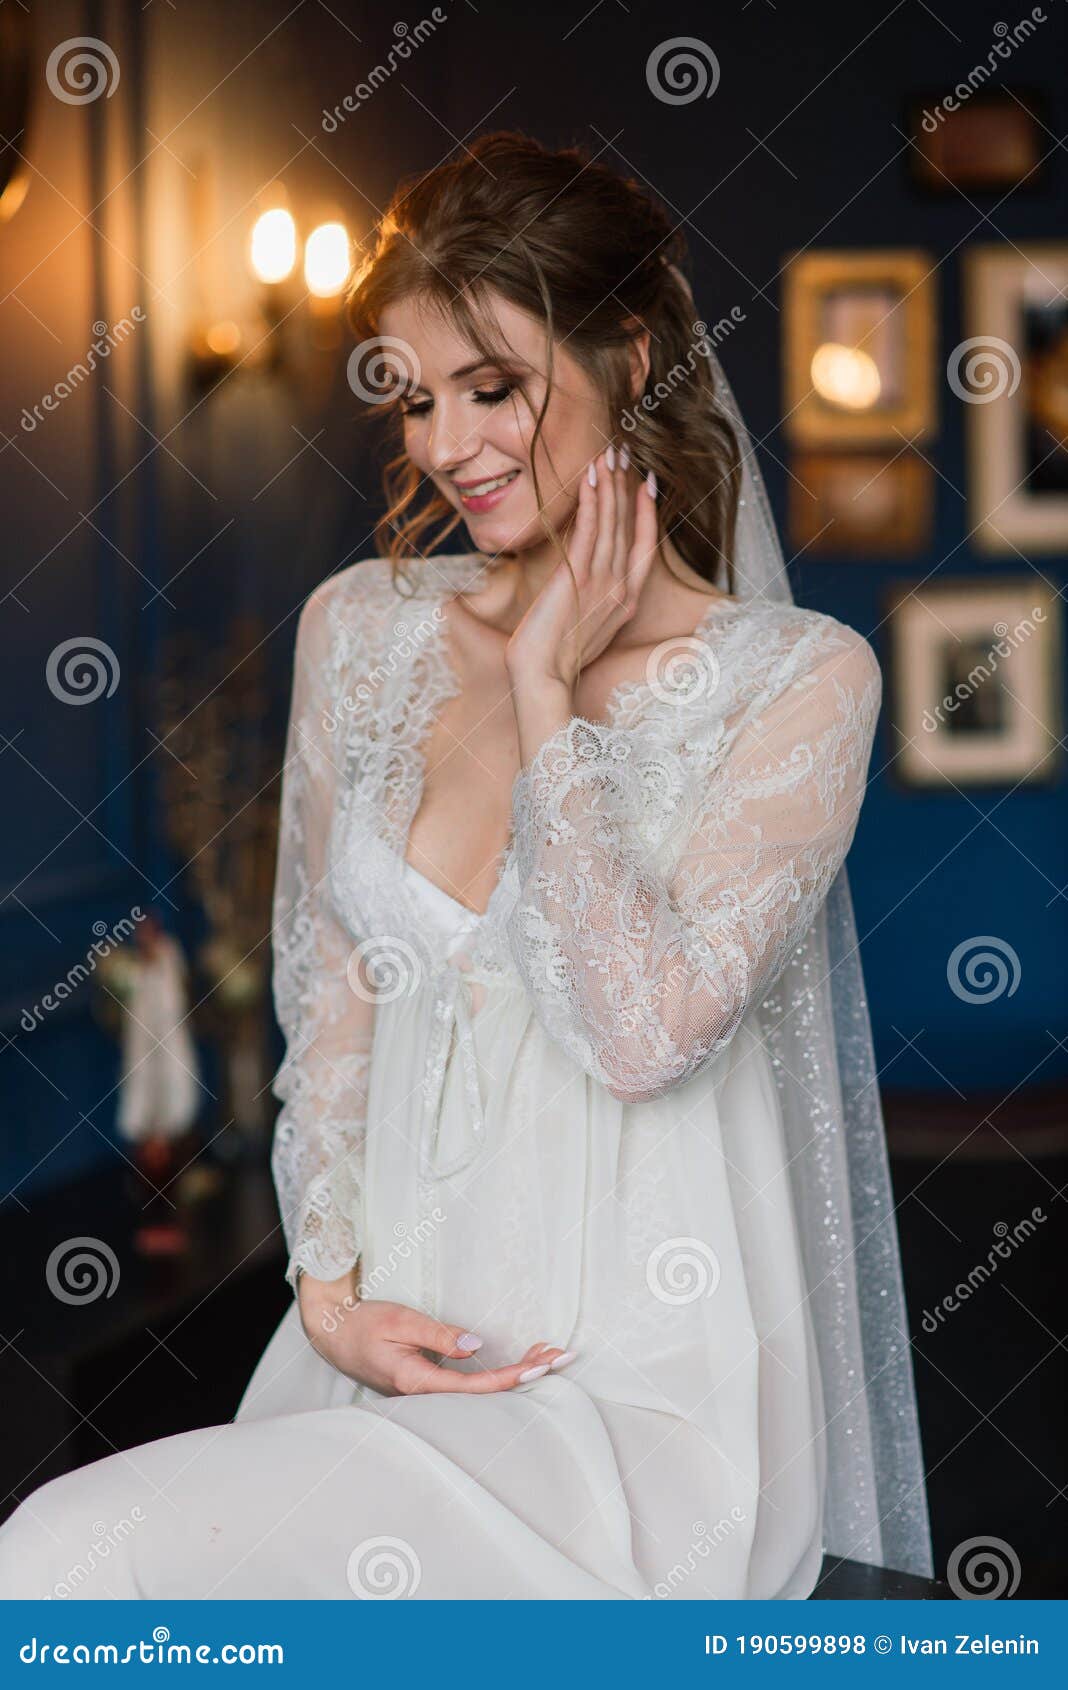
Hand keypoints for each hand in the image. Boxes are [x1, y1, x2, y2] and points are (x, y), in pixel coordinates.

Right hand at [298, 1270, 574, 1395]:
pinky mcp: (431, 1382)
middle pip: (486, 1393)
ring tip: (550, 1355)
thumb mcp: (400, 1322)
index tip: (541, 1366)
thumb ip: (438, 1335)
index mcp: (417, 1382)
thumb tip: (477, 1346)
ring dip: (517, 1371)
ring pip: (482, 1389)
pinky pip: (472, 1382)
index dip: (511, 1377)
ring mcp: (429, 1391)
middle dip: (526, 1374)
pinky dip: (499, 1370)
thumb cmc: (364, 1325)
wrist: (334, 1334)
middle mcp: (426, 1394)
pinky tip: (520, 1362)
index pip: (475, 1387)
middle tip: (563, 1355)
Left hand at [503, 444, 658, 695]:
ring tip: (609, 453)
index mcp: (627, 601)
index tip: (645, 483)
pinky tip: (591, 477)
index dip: (647, 512)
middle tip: (625, 452)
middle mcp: (620, 588)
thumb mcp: (585, 626)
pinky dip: (590, 501)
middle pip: (628, 526)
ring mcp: (600, 583)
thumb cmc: (555, 660)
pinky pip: (587, 530)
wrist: (542, 679)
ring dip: (609, 484)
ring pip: (610, 523)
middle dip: (626, 485)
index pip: (646, 546)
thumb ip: (593, 599)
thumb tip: (584, 579)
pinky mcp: (576, 578)